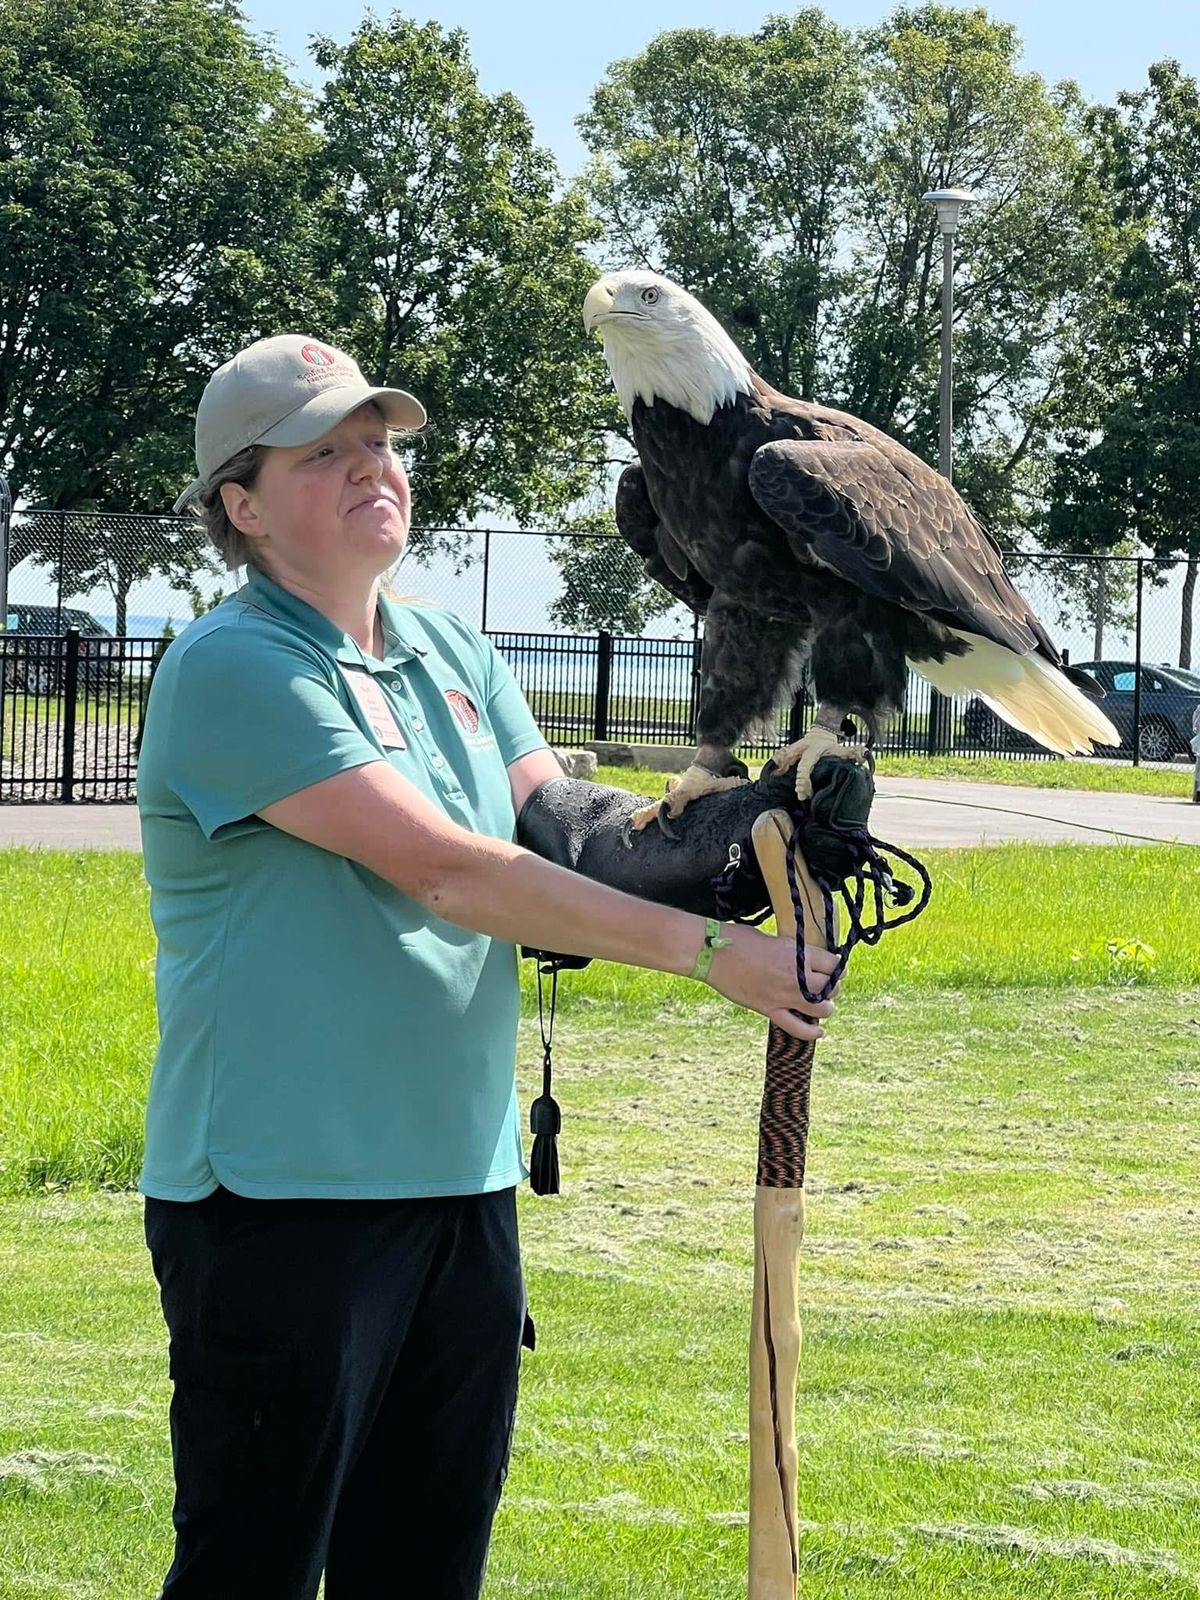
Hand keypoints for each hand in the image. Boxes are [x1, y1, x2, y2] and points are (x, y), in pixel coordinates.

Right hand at [704, 924, 837, 1040]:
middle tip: (825, 985)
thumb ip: (792, 952)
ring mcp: (783, 995)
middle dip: (832, 987)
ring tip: (822, 1004)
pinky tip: (819, 1032)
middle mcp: (796, 976)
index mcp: (798, 953)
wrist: (713, 953)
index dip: (836, 966)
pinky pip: (797, 1028)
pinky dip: (811, 1033)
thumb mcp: (774, 940)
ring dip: (826, 1007)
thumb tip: (803, 961)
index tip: (832, 968)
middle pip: (831, 987)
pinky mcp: (769, 1009)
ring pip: (822, 1009)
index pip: (833, 964)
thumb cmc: (739, 939)